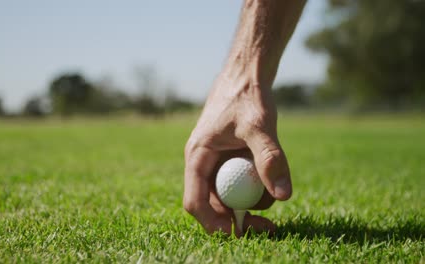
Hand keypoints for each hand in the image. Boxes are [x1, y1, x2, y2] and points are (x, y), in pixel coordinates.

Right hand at [183, 72, 291, 235]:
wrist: (247, 75)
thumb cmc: (247, 96)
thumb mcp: (259, 126)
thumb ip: (270, 159)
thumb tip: (283, 195)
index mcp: (198, 156)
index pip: (195, 201)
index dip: (214, 223)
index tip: (239, 234)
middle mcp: (202, 162)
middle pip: (212, 203)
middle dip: (237, 219)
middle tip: (267, 227)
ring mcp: (215, 161)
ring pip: (228, 194)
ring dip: (250, 201)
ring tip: (274, 187)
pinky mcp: (228, 158)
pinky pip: (238, 182)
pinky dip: (254, 186)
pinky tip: (271, 175)